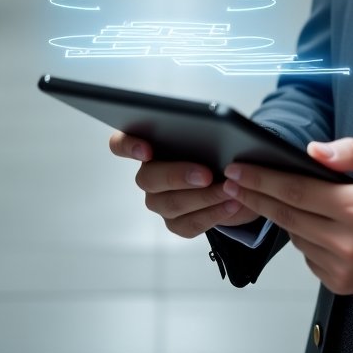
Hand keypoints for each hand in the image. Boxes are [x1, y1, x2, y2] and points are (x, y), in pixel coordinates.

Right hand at [108, 131, 258, 237]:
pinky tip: (232, 204)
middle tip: (206, 174)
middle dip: (179, 176)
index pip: (120, 144)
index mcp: (149, 145)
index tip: (146, 149)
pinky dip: (214, 214)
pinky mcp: (176, 223)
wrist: (232, 178)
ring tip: (230, 189)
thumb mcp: (212, 134)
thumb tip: (215, 128)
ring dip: (205, 197)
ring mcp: (159, 201)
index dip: (128, 146)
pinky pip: (189, 224)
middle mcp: (148, 175)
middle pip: (149, 178)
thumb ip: (204, 130)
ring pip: (172, 204)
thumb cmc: (217, 147)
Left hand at [220, 137, 352, 294]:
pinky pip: (307, 256)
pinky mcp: (341, 282)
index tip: (240, 170)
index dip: (264, 179)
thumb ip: (352, 151)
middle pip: (287, 215)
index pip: (298, 190)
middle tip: (234, 181)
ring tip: (272, 196)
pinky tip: (310, 221)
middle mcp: (348, 241)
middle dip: (257, 195)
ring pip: (295, 237)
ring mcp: (343, 266)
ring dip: (281, 215)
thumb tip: (314, 150)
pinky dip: (303, 237)